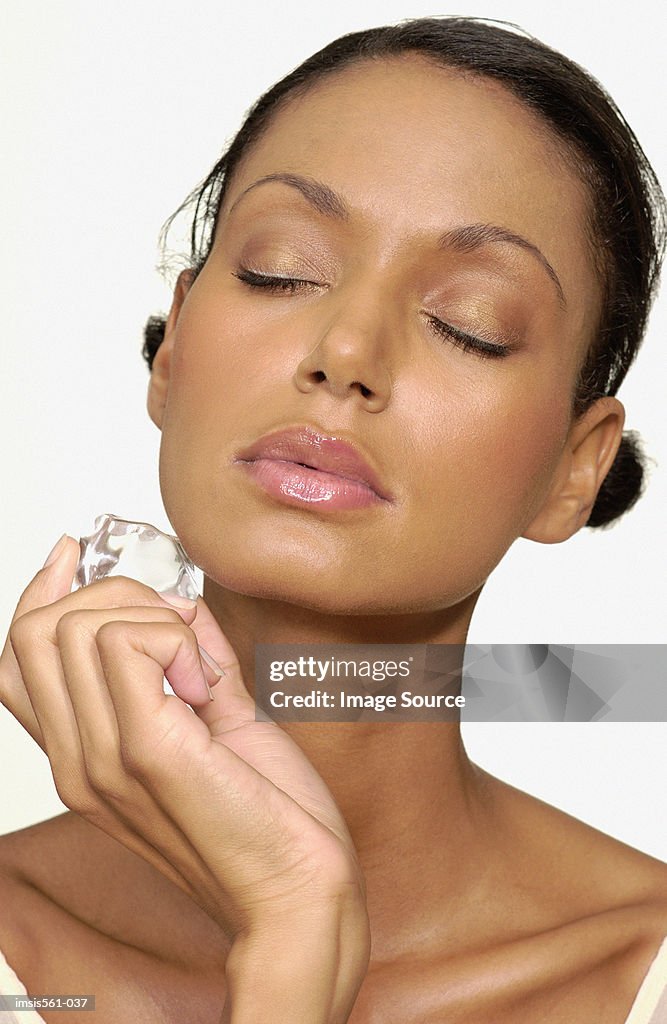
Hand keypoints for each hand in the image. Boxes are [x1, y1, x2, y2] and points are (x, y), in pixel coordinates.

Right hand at [0, 536, 368, 951]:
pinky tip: (211, 684)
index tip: (71, 552)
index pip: (15, 659)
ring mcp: (103, 758)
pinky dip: (177, 638)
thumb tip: (182, 603)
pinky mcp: (146, 750)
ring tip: (204, 671)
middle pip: (36, 629)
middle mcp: (78, 760)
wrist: (298, 893)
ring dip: (153, 618)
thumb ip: (190, 661)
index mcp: (84, 756)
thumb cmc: (267, 818)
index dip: (37, 594)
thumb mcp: (220, 723)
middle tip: (181, 628)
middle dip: (113, 594)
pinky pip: (126, 643)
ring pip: (77, 625)